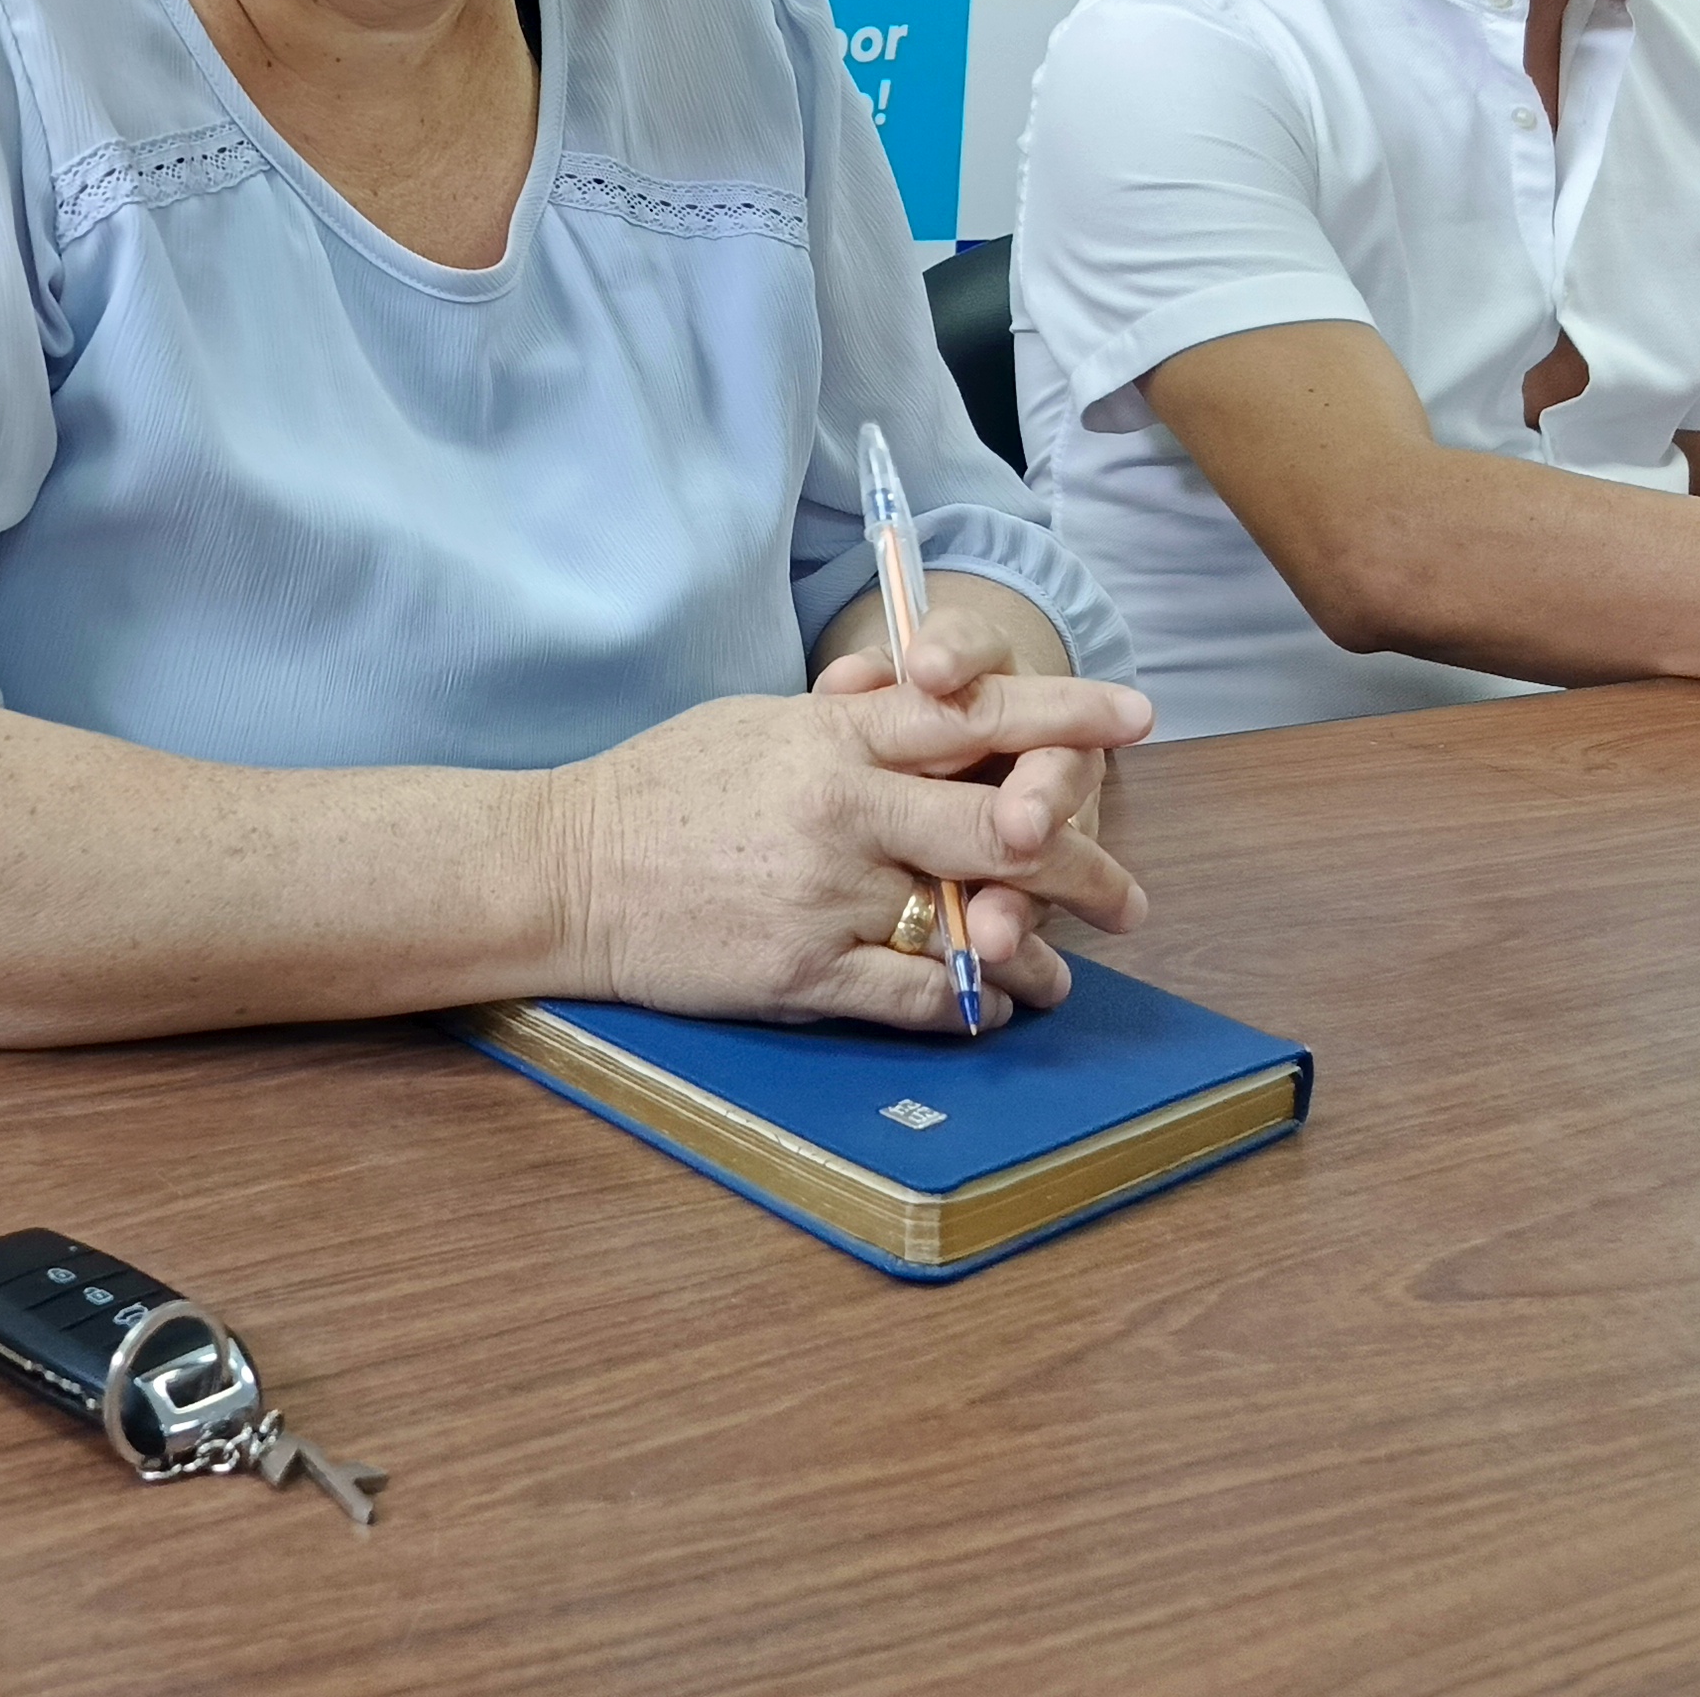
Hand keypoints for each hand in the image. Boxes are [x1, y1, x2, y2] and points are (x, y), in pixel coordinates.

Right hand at [547, 650, 1151, 1032]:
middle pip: (1002, 827)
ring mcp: (827, 895)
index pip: (972, 713)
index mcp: (833, 737)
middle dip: (1083, 863)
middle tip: (1130, 895)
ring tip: (1065, 972)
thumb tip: (918, 691)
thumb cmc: (660, 790)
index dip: (1063, 713)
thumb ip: (846, 718)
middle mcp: (844, 810)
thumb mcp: (756, 725)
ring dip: (1034, 953)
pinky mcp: (804, 970)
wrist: (566, 869)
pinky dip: (967, 1003)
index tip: (1134, 717)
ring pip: (972, 924)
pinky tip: (987, 1007)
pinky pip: (918, 994)